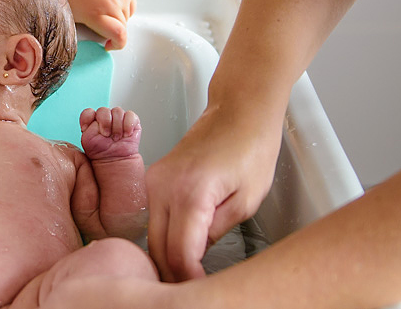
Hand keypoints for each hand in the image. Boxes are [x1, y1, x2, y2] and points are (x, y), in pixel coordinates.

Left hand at [59, 0, 135, 49]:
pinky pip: (130, 10)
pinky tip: (110, 2)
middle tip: (98, 24)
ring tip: (102, 8)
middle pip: (122, 29)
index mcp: (95, 13)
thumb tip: (88, 44)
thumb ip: (79, 29)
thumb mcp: (70, 12)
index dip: (117, 44)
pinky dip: (123, 10)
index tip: (108, 45)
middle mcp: (112, 5)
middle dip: (112, 32)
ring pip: (126, 20)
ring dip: (117, 20)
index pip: (119, 34)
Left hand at [80, 107, 141, 160]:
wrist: (116, 160)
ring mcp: (118, 118)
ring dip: (117, 127)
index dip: (87, 118)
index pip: (89, 112)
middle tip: (106, 134)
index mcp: (93, 121)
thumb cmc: (102, 152)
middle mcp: (106, 118)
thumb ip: (87, 127)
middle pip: (103, 110)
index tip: (86, 128)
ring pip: (117, 111)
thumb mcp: (87, 141)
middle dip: (105, 123)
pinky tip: (126, 134)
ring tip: (116, 138)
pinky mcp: (131, 121)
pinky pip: (130, 115)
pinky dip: (128, 125)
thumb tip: (93, 119)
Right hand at [145, 105, 283, 281]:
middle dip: (174, 276)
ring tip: (189, 275)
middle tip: (195, 290)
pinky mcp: (154, 178)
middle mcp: (164, 186)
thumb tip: (196, 256)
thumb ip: (216, 233)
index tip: (202, 293)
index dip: (190, 282)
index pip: (179, 255)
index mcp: (190, 193)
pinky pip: (152, 218)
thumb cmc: (250, 146)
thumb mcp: (246, 200)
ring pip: (150, 236)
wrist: (239, 110)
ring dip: (166, 258)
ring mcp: (154, 180)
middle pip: (157, 250)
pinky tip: (182, 248)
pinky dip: (163, 237)